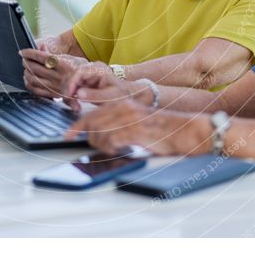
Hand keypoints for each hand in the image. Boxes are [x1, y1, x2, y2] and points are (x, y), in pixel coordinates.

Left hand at [20, 48, 87, 106]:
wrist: (92, 86)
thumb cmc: (81, 70)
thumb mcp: (71, 58)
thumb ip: (54, 54)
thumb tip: (41, 46)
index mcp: (63, 64)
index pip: (41, 56)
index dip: (29, 53)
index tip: (22, 52)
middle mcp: (58, 75)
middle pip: (35, 68)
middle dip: (26, 62)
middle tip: (24, 59)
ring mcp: (55, 86)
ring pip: (33, 79)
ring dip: (26, 73)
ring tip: (26, 69)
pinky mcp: (53, 95)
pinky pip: (36, 90)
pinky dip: (29, 84)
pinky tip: (28, 80)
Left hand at [64, 100, 210, 155]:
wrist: (185, 131)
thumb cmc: (164, 131)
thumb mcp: (138, 123)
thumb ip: (120, 125)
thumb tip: (101, 137)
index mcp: (124, 104)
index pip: (93, 113)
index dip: (78, 125)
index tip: (68, 134)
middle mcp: (123, 107)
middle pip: (91, 122)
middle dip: (88, 138)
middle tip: (95, 147)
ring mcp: (126, 117)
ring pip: (97, 133)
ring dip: (102, 146)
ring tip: (114, 149)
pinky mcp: (132, 128)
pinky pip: (108, 140)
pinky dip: (110, 148)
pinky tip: (120, 149)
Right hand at [65, 62, 149, 107]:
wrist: (127, 96)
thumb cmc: (122, 95)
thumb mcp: (110, 97)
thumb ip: (95, 95)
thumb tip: (78, 93)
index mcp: (97, 68)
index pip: (78, 72)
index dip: (71, 84)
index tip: (69, 96)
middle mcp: (90, 69)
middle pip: (71, 77)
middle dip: (69, 92)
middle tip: (74, 107)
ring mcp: (86, 75)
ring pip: (69, 84)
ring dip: (69, 97)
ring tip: (76, 108)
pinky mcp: (83, 83)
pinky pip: (72, 89)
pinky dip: (71, 98)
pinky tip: (77, 107)